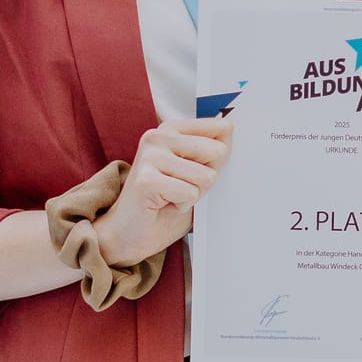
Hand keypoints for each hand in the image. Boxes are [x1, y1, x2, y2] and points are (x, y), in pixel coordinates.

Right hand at [95, 117, 232, 267]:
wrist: (128, 233)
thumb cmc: (164, 203)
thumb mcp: (195, 172)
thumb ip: (212, 153)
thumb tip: (232, 132)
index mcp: (171, 129)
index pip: (223, 128)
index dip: (219, 157)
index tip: (199, 168)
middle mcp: (158, 137)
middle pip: (218, 152)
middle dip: (207, 178)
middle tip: (183, 187)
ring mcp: (150, 157)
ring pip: (206, 176)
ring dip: (194, 194)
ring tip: (172, 196)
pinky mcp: (147, 180)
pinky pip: (190, 193)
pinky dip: (183, 206)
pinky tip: (165, 205)